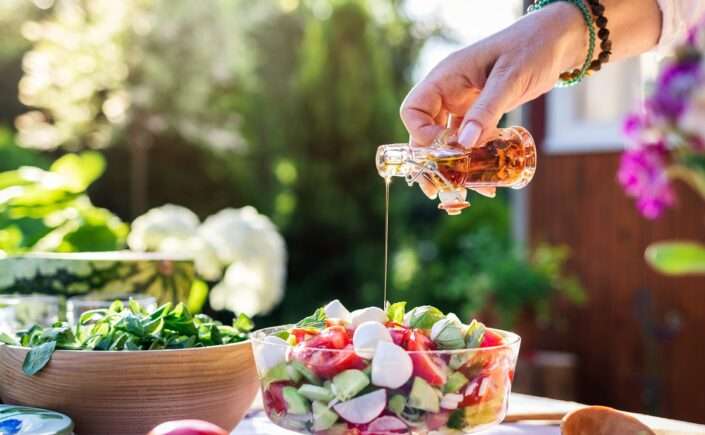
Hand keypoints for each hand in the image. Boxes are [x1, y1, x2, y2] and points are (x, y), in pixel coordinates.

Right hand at [400, 3, 586, 198]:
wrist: (556, 41)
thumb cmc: (531, 48)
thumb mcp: (508, 79)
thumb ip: (486, 110)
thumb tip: (465, 144)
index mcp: (445, 78)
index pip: (414, 111)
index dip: (422, 135)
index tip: (446, 150)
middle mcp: (449, 92)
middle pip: (425, 131)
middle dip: (431, 161)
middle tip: (436, 188)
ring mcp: (463, 104)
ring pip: (447, 140)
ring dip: (453, 165)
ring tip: (461, 191)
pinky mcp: (480, 113)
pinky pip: (469, 140)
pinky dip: (474, 160)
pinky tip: (485, 179)